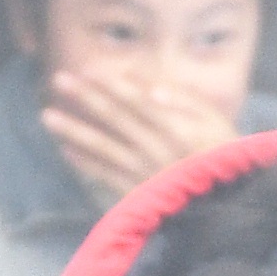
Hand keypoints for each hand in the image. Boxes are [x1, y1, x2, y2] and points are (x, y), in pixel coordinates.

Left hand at [40, 69, 238, 202]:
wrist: (229, 205)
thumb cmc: (226, 156)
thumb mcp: (217, 121)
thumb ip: (186, 101)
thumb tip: (151, 88)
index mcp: (176, 127)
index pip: (136, 100)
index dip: (110, 84)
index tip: (88, 69)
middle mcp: (155, 147)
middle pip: (114, 118)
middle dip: (84, 97)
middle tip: (59, 79)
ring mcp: (143, 172)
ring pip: (102, 147)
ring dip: (73, 130)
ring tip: (47, 115)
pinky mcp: (137, 193)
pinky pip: (105, 176)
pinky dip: (84, 163)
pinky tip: (65, 150)